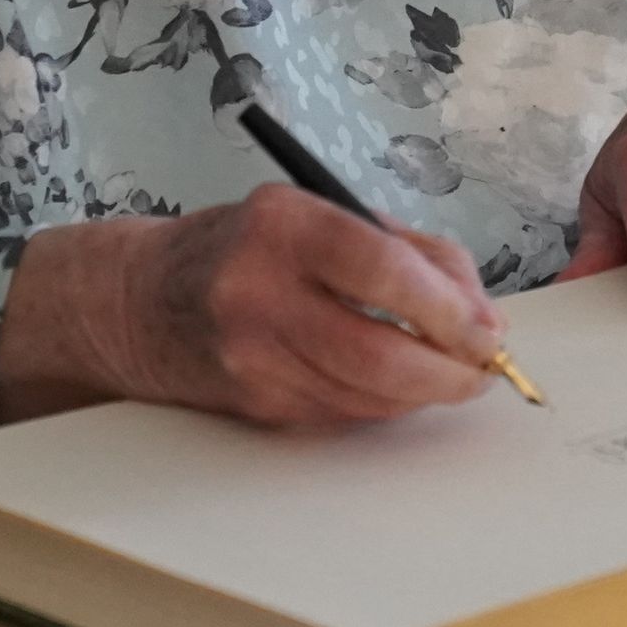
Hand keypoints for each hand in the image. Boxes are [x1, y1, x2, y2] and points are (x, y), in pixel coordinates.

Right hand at [0, 190, 504, 426]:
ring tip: (452, 372)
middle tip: (483, 366)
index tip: (487, 329)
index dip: (448, 308)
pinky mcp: (254, 403)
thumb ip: (406, 250)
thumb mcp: (317, 214)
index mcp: (282, 227)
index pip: (382, 269)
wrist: (138, 303)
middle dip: (450, 370)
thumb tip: (481, 311)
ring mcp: (252, 356)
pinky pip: (344, 413)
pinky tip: (396, 383)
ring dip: (426, 392)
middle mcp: (259, 293)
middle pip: (380, 353)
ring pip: (369, 395)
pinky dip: (385, 403)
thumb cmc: (245, 248)